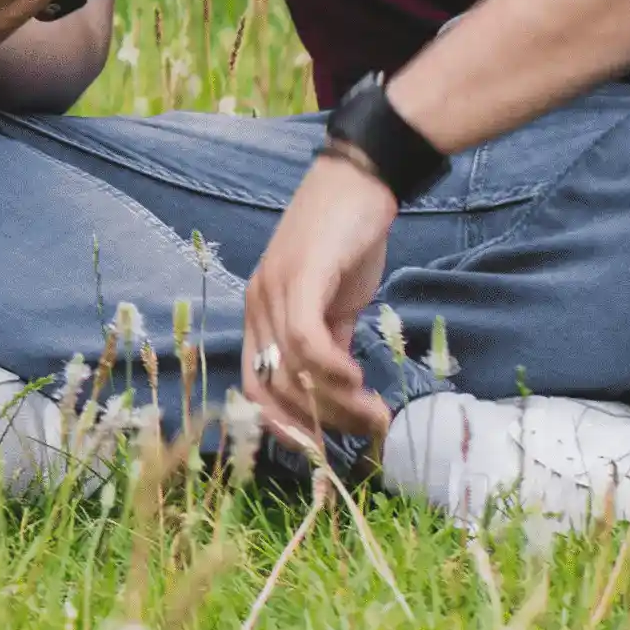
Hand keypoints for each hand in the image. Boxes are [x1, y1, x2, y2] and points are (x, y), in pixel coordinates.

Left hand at [237, 149, 399, 457]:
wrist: (360, 182)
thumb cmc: (347, 241)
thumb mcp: (335, 302)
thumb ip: (331, 343)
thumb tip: (341, 393)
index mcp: (260, 314)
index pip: (253, 386)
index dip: (283, 424)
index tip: (323, 446)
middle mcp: (257, 305)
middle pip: (274, 388)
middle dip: (321, 422)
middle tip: (368, 430)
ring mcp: (274, 290)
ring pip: (294, 370)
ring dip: (337, 404)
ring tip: (375, 413)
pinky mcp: (301, 276)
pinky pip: (306, 339)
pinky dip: (331, 370)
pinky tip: (359, 379)